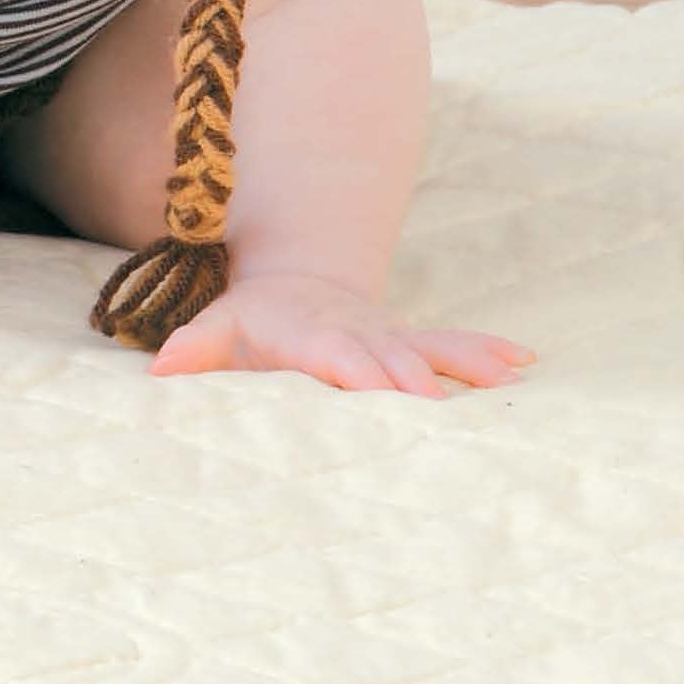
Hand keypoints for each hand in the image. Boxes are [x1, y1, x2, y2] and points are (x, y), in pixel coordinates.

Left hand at [147, 266, 537, 394]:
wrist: (295, 281)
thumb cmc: (255, 320)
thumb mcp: (220, 328)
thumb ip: (196, 348)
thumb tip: (158, 371)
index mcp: (313, 334)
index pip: (337, 353)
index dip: (359, 370)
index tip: (384, 388)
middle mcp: (360, 332)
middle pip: (392, 354)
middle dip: (418, 376)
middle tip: (447, 402)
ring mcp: (391, 336)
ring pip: (433, 344)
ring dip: (469, 359)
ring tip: (509, 374)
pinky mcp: (412, 342)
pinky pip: (453, 343)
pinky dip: (487, 350)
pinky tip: (525, 362)